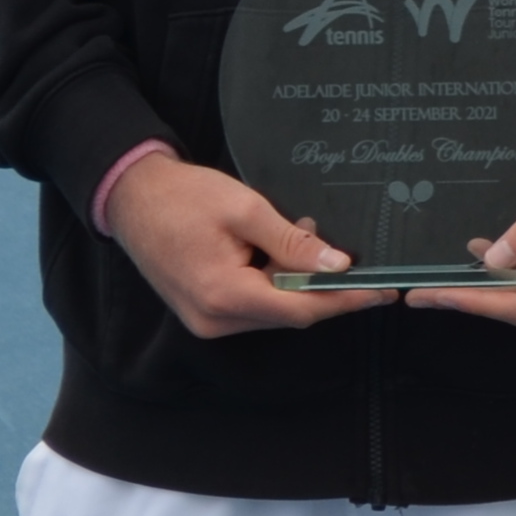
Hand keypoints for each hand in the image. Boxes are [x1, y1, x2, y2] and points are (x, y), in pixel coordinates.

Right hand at [107, 153, 377, 336]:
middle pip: (290, 313)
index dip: (346, 301)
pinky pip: (254, 305)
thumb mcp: (245, 209)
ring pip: (274, 310)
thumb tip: (337, 266)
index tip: (382, 293)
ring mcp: (206, 319)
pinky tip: (280, 251)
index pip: (301, 309)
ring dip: (298, 282)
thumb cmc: (184, 197)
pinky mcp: (204, 311)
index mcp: (223, 295)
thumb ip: (293, 242)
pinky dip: (275, 283)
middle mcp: (214, 318)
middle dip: (323, 287)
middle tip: (348, 253)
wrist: (132, 197)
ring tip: (305, 235)